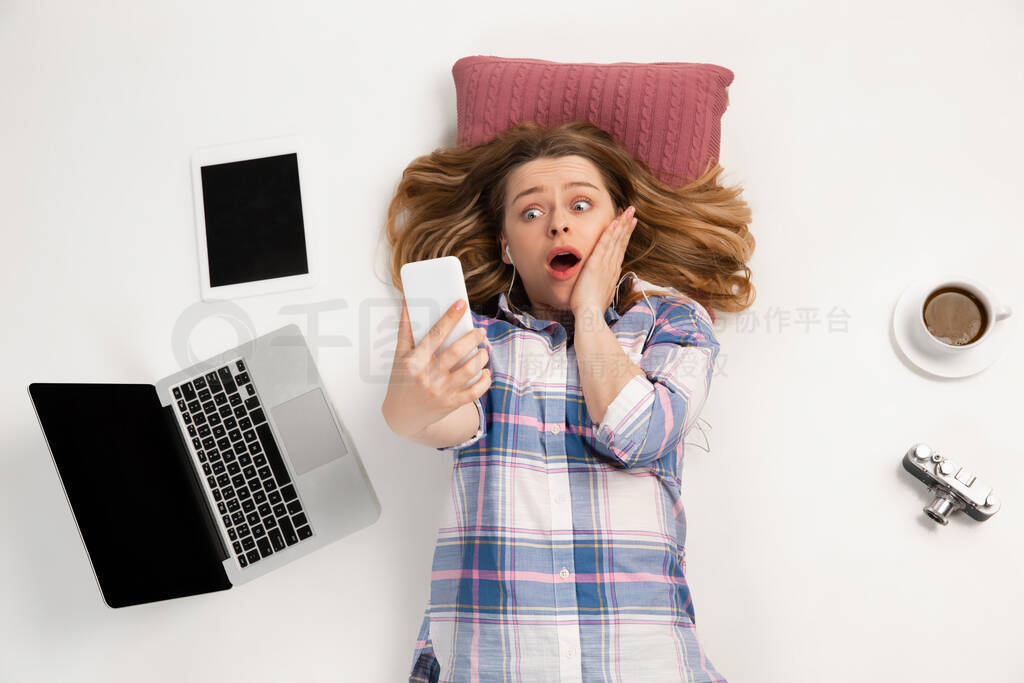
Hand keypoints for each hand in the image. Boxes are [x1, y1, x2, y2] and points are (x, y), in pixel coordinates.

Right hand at [381, 298, 490, 438]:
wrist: (402, 416)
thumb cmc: (401, 381)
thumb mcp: (399, 356)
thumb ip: (405, 329)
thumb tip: (407, 303)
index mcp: (414, 361)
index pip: (436, 334)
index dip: (450, 317)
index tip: (461, 304)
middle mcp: (428, 376)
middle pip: (457, 351)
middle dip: (473, 337)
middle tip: (480, 331)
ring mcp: (440, 391)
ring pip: (469, 370)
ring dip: (481, 357)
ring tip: (483, 350)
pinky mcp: (451, 404)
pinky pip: (474, 392)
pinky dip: (484, 381)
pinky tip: (486, 372)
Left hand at [570, 205, 637, 316]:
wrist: (590, 316)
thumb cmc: (592, 309)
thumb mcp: (600, 294)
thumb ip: (603, 285)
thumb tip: (604, 284)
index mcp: (612, 272)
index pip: (620, 249)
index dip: (625, 236)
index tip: (629, 224)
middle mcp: (612, 266)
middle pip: (621, 242)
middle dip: (627, 226)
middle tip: (632, 212)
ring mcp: (605, 265)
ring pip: (615, 240)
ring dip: (622, 225)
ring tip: (628, 212)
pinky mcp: (596, 265)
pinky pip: (604, 246)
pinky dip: (610, 234)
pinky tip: (614, 223)